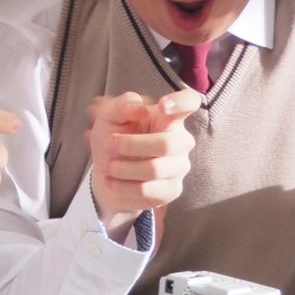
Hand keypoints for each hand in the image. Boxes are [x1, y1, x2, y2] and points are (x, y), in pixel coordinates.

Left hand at [87, 89, 200, 240]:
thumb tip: (139, 108)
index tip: (163, 106)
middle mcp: (181, 141)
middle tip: (108, 145)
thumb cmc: (112, 136)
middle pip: (166, 144)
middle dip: (130, 145)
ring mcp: (179, 167)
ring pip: (154, 170)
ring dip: (122, 168)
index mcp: (169, 116)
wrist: (104, 172)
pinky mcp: (171, 190)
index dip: (181, 102)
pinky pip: (147, 191)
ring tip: (107, 165)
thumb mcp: (109, 116)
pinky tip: (112, 180)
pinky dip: (122, 186)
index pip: (189, 102)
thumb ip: (122, 105)